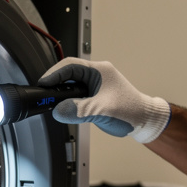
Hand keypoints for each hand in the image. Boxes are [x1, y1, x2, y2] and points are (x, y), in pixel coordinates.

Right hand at [38, 57, 170, 143]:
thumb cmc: (131, 111)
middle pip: (68, 74)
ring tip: (53, 103)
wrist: (144, 121)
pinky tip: (66, 109)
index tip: (42, 84)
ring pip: (71, 86)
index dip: (53, 74)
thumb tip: (59, 110)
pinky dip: (69, 102)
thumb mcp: (102, 110)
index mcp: (99, 71)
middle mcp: (96, 75)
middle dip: (55, 84)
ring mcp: (95, 86)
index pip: (70, 66)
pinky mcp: (94, 96)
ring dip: (62, 94)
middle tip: (44, 95)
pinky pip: (76, 96)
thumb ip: (79, 110)